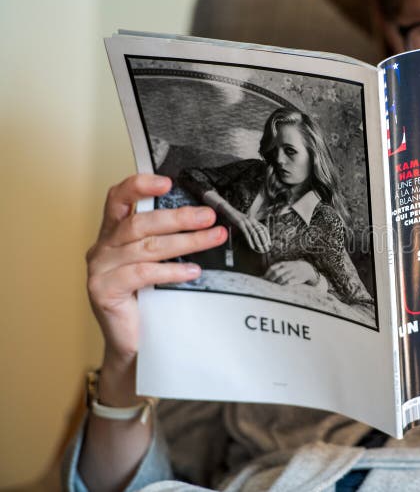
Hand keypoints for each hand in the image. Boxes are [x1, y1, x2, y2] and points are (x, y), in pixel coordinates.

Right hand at [86, 174, 227, 366]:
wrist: (134, 345)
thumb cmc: (149, 301)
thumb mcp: (157, 264)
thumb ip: (167, 242)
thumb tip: (206, 222)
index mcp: (113, 234)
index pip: (118, 199)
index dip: (140, 186)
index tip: (168, 182)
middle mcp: (102, 247)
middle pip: (140, 222)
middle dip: (179, 217)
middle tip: (208, 216)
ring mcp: (100, 269)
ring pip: (146, 246)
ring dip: (185, 241)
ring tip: (212, 238)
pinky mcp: (103, 291)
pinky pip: (141, 273)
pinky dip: (171, 271)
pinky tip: (193, 271)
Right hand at [228, 209, 270, 253]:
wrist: (228, 209)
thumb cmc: (236, 217)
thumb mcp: (245, 222)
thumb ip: (249, 228)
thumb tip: (253, 236)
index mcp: (254, 220)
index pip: (264, 228)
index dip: (267, 236)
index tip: (270, 243)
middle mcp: (252, 220)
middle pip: (261, 232)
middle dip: (264, 241)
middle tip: (267, 249)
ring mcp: (246, 221)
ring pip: (255, 233)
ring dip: (259, 242)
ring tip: (261, 249)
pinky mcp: (240, 223)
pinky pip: (246, 233)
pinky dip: (250, 240)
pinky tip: (252, 246)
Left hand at [265, 260, 318, 285]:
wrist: (308, 269)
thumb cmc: (292, 268)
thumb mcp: (284, 266)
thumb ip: (275, 270)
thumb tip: (261, 277)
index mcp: (283, 264)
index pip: (272, 268)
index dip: (267, 274)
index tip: (263, 280)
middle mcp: (287, 268)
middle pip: (276, 273)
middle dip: (271, 279)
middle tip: (267, 285)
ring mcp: (292, 273)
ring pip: (282, 278)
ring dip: (276, 283)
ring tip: (273, 287)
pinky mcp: (297, 278)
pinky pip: (289, 282)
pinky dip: (284, 285)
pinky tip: (281, 288)